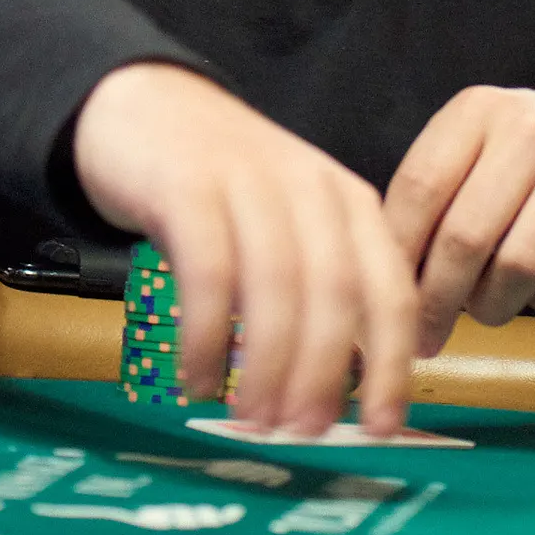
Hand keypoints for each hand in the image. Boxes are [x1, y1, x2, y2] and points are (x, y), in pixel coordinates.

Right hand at [74, 63, 418, 435]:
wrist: (143, 103)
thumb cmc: (223, 184)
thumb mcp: (290, 224)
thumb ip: (319, 289)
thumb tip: (341, 394)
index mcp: (349, 202)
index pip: (390, 290)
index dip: (391, 364)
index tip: (381, 428)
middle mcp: (309, 188)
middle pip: (336, 292)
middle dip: (324, 374)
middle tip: (301, 431)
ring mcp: (249, 181)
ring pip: (276, 285)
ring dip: (268, 364)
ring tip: (251, 419)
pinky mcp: (187, 186)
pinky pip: (206, 271)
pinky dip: (205, 335)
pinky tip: (196, 380)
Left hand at [384, 88, 534, 354]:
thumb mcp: (480, 156)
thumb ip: (433, 202)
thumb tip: (378, 280)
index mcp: (478, 110)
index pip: (419, 187)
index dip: (397, 256)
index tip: (387, 302)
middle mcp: (532, 124)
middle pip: (465, 235)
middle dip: (438, 301)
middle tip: (428, 337)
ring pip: (520, 265)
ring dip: (495, 306)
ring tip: (489, 310)